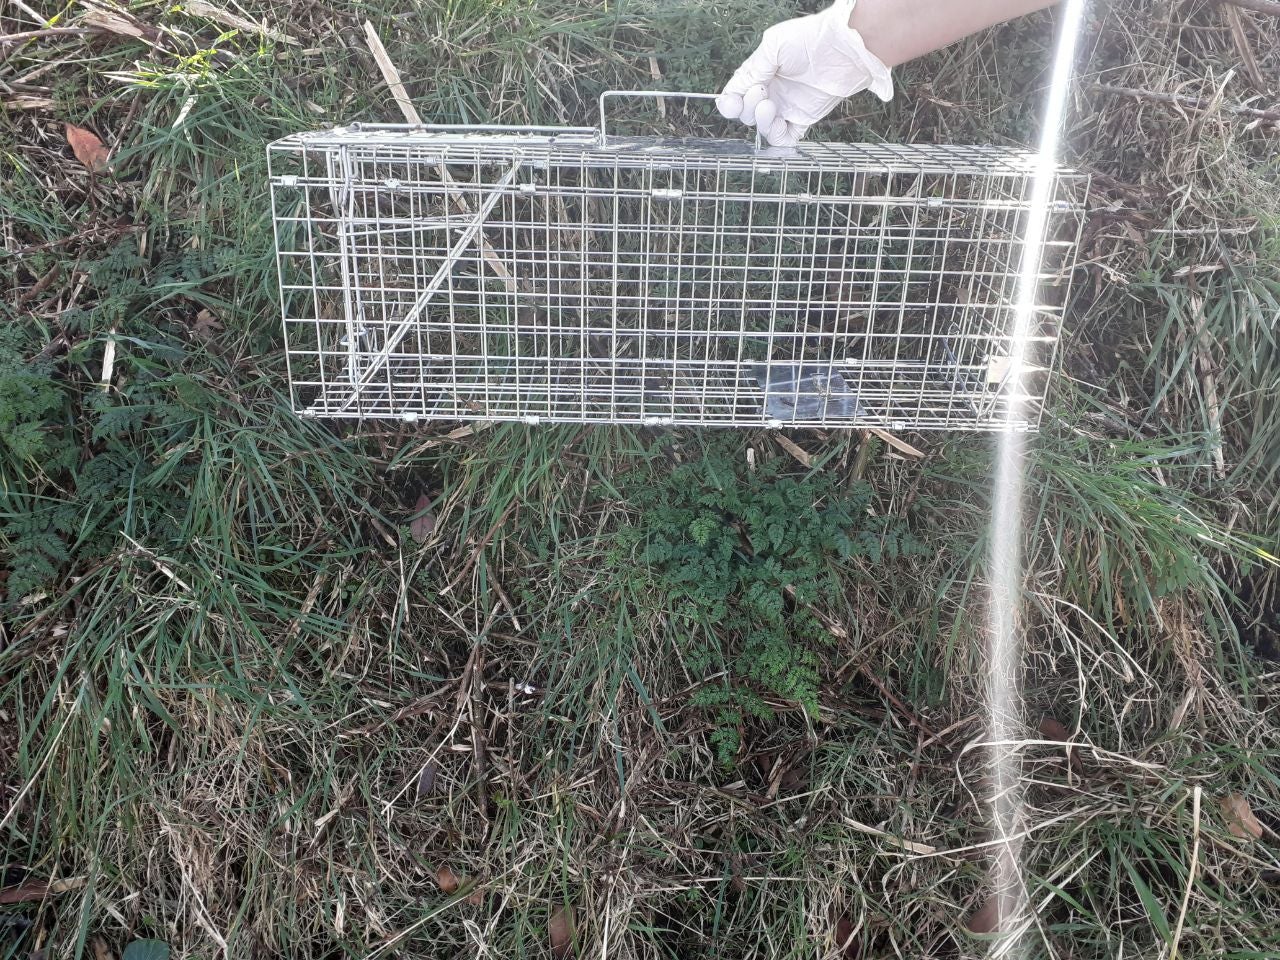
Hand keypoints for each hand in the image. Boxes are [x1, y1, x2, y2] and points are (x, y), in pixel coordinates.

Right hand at [716, 0, 892, 147]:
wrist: (843, 48)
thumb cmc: (810, 39)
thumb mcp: (774, 46)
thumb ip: (754, 69)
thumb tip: (738, 90)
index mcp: (761, 74)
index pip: (736, 95)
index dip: (730, 103)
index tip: (732, 102)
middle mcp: (772, 92)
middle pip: (747, 113)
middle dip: (747, 106)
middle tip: (761, 92)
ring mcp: (787, 107)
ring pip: (762, 127)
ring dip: (760, 121)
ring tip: (768, 105)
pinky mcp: (803, 119)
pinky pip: (785, 138)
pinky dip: (777, 136)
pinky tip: (778, 123)